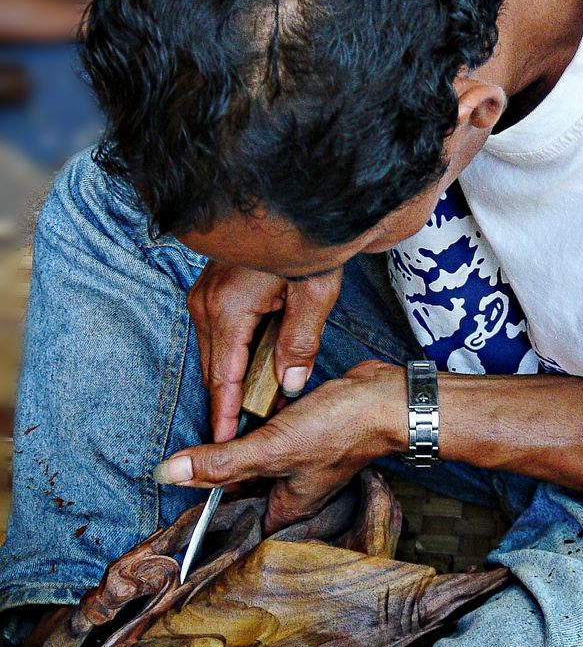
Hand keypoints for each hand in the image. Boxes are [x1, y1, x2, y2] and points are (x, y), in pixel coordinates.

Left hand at [153, 361, 405, 530]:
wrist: (384, 398)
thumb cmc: (338, 430)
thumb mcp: (271, 449)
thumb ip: (221, 463)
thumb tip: (167, 474)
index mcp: (286, 506)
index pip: (237, 518)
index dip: (208, 508)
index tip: (174, 492)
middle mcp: (294, 488)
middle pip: (245, 487)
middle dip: (220, 470)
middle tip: (185, 456)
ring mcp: (304, 460)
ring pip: (259, 458)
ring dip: (239, 445)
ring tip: (208, 432)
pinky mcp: (310, 432)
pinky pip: (274, 435)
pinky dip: (259, 424)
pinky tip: (246, 410)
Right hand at [187, 261, 342, 441]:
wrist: (300, 204)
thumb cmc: (309, 243)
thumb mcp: (314, 295)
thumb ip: (300, 344)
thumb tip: (290, 386)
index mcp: (228, 309)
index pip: (222, 377)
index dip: (225, 413)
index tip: (224, 442)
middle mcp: (207, 303)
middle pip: (214, 368)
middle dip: (228, 401)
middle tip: (245, 434)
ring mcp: (205, 294)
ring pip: (214, 352)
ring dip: (232, 377)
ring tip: (253, 407)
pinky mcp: (212, 288)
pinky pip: (217, 333)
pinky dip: (233, 354)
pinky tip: (253, 368)